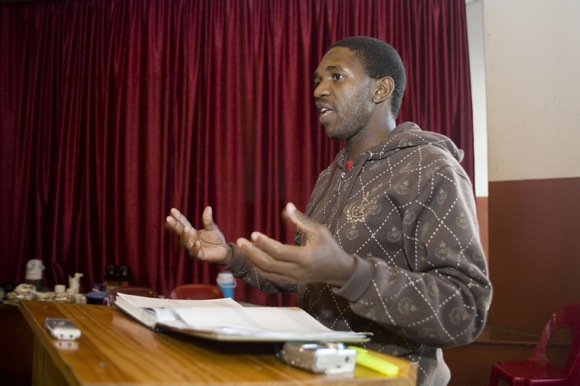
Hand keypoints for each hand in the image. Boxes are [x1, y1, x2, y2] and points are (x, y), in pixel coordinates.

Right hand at [165, 207, 230, 264]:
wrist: (223, 250)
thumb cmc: (215, 238)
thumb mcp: (212, 227)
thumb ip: (208, 220)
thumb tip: (208, 207)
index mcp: (191, 231)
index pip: (183, 223)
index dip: (177, 217)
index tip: (172, 210)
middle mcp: (189, 239)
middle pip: (180, 232)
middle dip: (174, 225)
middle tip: (168, 218)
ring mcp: (192, 248)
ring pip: (185, 242)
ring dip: (185, 236)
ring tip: (186, 228)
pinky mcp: (199, 256)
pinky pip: (195, 252)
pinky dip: (195, 248)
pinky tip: (197, 242)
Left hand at [236, 203, 354, 285]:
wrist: (339, 271)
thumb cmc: (330, 248)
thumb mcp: (319, 231)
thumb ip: (301, 220)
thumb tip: (287, 206)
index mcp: (305, 258)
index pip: (279, 252)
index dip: (264, 243)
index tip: (253, 234)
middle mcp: (297, 271)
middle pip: (268, 265)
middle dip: (252, 253)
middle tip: (240, 241)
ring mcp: (293, 279)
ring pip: (267, 273)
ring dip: (252, 261)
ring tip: (243, 248)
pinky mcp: (291, 281)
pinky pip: (270, 277)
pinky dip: (259, 268)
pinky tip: (252, 258)